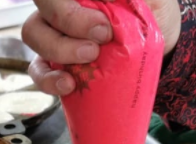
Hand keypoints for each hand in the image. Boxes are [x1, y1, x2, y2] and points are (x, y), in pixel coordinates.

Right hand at [22, 0, 179, 95]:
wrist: (161, 44)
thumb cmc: (153, 12)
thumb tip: (110, 3)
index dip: (70, 10)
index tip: (104, 26)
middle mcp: (63, 6)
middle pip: (43, 6)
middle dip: (68, 24)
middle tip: (98, 44)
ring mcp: (56, 33)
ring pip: (34, 34)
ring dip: (57, 50)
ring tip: (88, 60)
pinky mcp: (57, 63)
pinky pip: (38, 70)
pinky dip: (48, 79)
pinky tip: (68, 84)